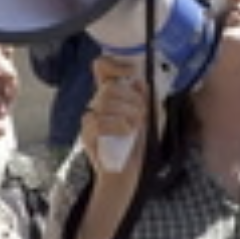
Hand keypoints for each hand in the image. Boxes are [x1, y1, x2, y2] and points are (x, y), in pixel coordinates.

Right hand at [80, 56, 149, 174]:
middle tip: (142, 114)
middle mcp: (98, 104)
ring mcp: (90, 120)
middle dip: (131, 99)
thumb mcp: (152, 118)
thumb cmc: (139, 146)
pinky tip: (127, 132)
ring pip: (104, 102)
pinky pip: (99, 122)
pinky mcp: (87, 136)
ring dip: (127, 113)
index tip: (130, 74)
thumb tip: (140, 81)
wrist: (129, 174)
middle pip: (108, 88)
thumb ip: (148, 98)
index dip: (113, 64)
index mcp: (112, 96)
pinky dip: (118, 125)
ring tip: (136, 126)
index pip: (102, 68)